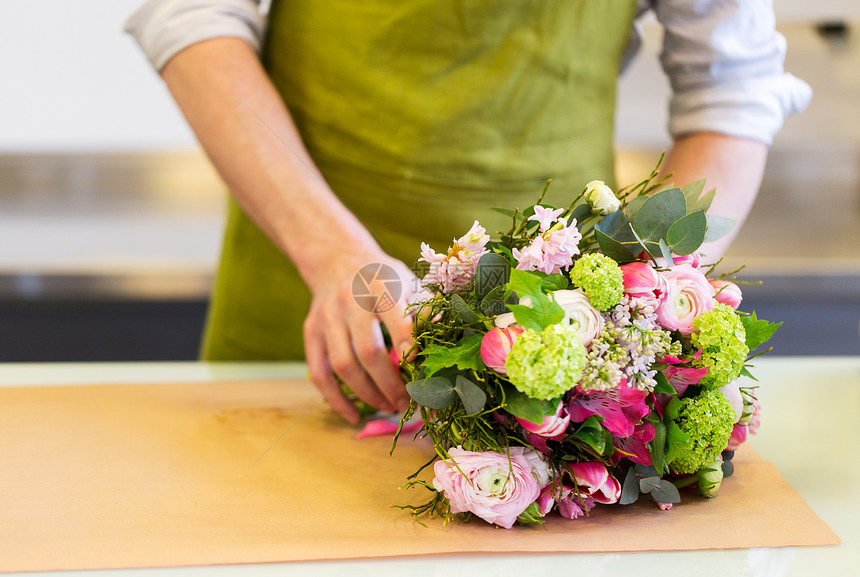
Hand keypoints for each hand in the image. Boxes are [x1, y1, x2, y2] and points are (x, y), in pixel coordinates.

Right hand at [302, 244, 420, 423]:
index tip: (419, 370)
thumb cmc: (383, 278)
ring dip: (368, 394)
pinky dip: (336, 399)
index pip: (395, 318)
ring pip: (343, 366)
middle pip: (368, 351)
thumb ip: (425, 310)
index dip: (407, 345)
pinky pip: (320, 373)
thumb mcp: (408, 282)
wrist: (338, 260)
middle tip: (407, 403)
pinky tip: (354, 415)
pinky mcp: (311, 332)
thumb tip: (444, 344)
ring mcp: (327, 318)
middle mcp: (350, 301)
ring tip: (388, 407)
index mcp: (381, 285)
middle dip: (390, 384)